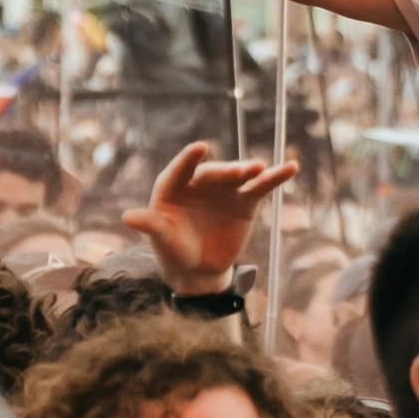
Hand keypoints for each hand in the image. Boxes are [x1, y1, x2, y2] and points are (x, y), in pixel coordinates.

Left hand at [138, 138, 300, 283]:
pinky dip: (276, 176)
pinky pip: (261, 186)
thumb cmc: (173, 251)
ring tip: (260, 168)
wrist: (198, 270)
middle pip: (214, 173)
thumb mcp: (161, 240)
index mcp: (173, 186)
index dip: (189, 159)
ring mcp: (224, 189)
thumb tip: (127, 217)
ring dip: (249, 170)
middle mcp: (200, 182)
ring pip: (238, 176)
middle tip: (239, 172)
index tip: (200, 147)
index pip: (180, 169)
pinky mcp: (245, 201)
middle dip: (226, 171)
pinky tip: (291, 167)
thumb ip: (150, 225)